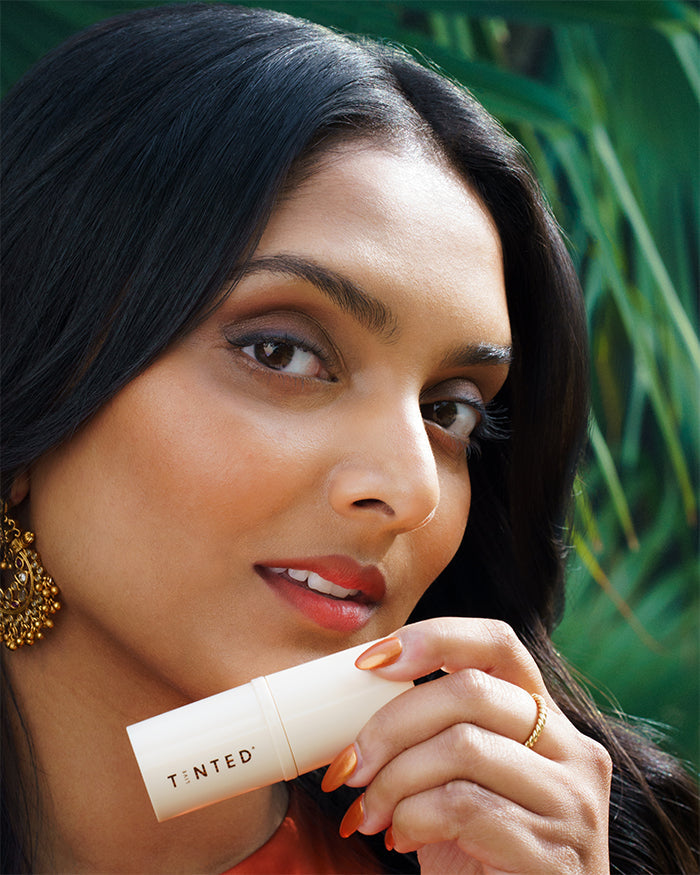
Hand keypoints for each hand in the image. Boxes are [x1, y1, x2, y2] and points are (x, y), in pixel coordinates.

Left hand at [322, 617, 611, 873]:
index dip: (433, 637)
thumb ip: (436, 728)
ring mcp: (572, 802)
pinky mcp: (556, 853)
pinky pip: (463, 807)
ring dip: (394, 780)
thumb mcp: (457, 777)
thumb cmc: (474, 851)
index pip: (498, 643)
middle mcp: (572, 748)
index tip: (371, 662)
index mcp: (544, 717)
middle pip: (469, 691)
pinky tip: (401, 839)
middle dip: (391, 723)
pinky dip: (412, 818)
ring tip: (369, 813)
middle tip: (349, 764)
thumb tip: (359, 682)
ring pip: (462, 747)